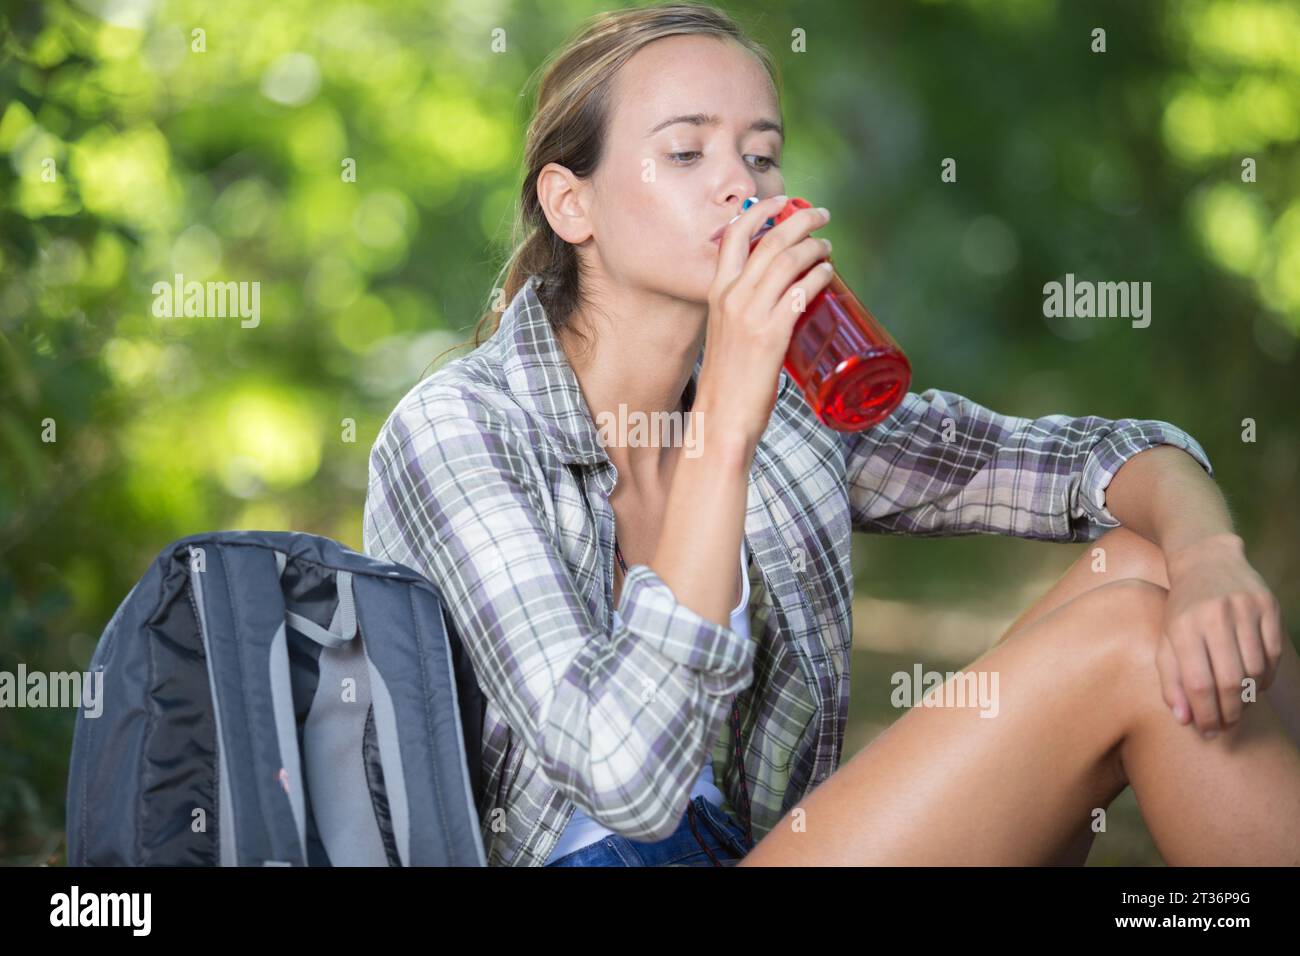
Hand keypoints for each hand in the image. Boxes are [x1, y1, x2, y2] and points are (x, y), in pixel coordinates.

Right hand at [694, 194, 833, 450]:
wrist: (720, 419)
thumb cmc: (726, 382)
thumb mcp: (725, 335)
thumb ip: (743, 313)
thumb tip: (777, 301)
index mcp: (716, 294)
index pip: (735, 237)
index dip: (761, 211)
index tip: (781, 200)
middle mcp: (731, 298)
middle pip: (770, 241)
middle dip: (800, 219)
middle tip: (820, 214)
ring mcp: (751, 315)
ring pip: (788, 261)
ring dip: (814, 246)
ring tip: (828, 245)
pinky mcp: (771, 335)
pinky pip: (801, 292)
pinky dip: (818, 276)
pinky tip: (828, 274)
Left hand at [1155, 533, 1285, 737]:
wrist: (1206, 560)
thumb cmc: (1182, 608)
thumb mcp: (1166, 638)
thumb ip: (1170, 679)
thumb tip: (1184, 720)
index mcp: (1183, 626)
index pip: (1198, 682)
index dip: (1205, 713)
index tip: (1208, 731)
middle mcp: (1214, 616)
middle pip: (1230, 680)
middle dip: (1230, 712)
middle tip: (1227, 726)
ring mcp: (1245, 609)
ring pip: (1256, 669)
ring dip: (1249, 696)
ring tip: (1238, 705)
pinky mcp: (1268, 605)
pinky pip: (1274, 654)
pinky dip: (1266, 676)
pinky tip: (1254, 684)